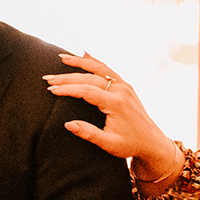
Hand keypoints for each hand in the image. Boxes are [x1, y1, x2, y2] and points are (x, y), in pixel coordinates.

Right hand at [44, 53, 180, 180]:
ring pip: (99, 68)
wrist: (152, 141)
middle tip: (47, 78)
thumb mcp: (109, 144)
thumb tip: (68, 124)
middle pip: (90, 78)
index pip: (87, 91)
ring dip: (80, 62)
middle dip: (67, 77)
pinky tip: (84, 55)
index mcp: (116, 103)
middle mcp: (121, 90)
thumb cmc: (130, 144)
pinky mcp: (125, 85)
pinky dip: (94, 62)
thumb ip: (88, 134)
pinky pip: (107, 69)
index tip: (51, 90)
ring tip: (62, 58)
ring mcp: (124, 85)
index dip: (68, 89)